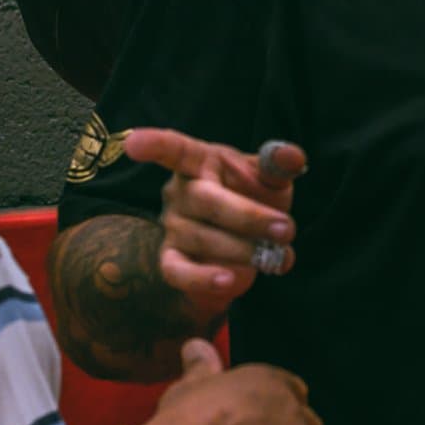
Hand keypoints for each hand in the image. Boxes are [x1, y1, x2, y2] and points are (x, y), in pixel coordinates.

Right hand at [123, 129, 308, 317]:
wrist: (244, 244)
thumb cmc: (253, 197)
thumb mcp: (269, 178)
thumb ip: (279, 165)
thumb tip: (292, 157)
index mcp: (199, 161)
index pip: (175, 148)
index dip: (155, 144)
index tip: (133, 144)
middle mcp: (180, 192)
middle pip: (207, 200)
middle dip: (250, 217)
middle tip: (287, 229)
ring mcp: (172, 227)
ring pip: (203, 238)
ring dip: (245, 250)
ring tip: (278, 256)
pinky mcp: (172, 260)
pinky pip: (178, 272)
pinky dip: (203, 278)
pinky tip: (230, 281)